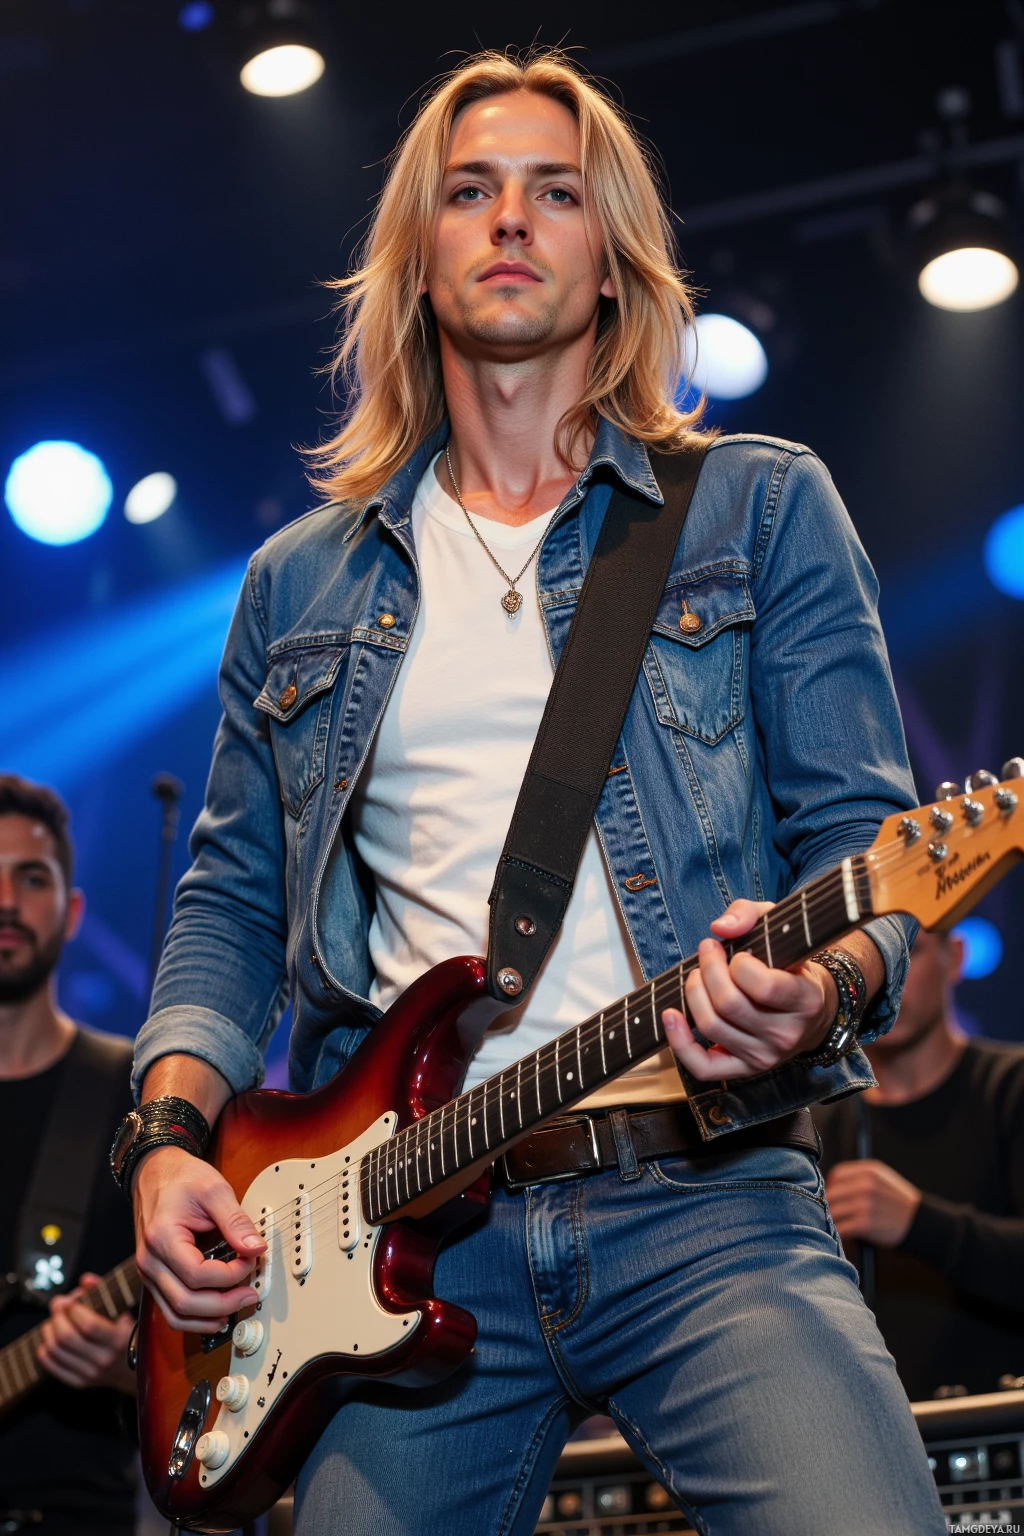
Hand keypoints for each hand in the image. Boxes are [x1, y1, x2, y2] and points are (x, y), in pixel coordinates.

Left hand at [37, 1275, 136, 1392]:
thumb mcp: (120, 1310)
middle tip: (57, 1306)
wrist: (130, 1369)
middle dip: (57, 1317)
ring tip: (52, 1321)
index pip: (89, 1325)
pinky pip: (53, 1367)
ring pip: (56, 1351)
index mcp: (118, 1340)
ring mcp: (90, 1374)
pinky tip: (48, 1340)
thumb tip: (85, 1279)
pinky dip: (45, 1351)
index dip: (73, 1309)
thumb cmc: (124, 1334)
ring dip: (48, 1331)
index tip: (68, 1300)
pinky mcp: (79, 1383)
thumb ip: (103, 1291)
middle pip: (67, 1337)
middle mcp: (104, 1359)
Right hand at [134, 1145, 266, 1333]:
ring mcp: (148, 1272)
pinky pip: (170, 1308)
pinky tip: (214, 1312)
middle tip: (249, 1294)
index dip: (230, 1275)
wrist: (155, 1171)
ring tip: (234, 1308)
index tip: (250, 1261)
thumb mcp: (214, 1190)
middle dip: (223, 1304)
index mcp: (162, 1238)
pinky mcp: (154, 1276)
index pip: (198, 1275)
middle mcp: (150, 1261)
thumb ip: (236, 1221)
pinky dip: (193, 1317)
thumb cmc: (181, 1177)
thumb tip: (256, 1248)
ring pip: (174, 1315)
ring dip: (207, 1320)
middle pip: (185, 1302)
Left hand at [662, 898, 835, 1080]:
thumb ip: (750, 914)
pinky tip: (671, 1015)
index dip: (741, 964)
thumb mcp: (780, 927)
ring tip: (697, 975)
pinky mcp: (743, 1070)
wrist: (812, 1012)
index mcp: (805, 1000)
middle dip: (709, 971)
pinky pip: (703, 1066)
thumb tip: (720, 927)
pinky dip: (680, 1042)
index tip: (738, 953)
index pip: (765, 987)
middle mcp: (787, 1034)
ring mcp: (765, 1057)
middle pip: (729, 1004)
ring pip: (712, 1026)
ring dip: (694, 992)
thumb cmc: (790, 966)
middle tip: (708, 952)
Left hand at [825, 1158, 921, 1246]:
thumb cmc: (898, 1202)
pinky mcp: (866, 1223)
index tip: (831, 1196)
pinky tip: (839, 1235)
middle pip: (832, 1193)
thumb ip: (859, 1178)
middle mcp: (866, 1184)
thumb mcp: (883, 1179)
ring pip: (833, 1211)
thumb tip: (831, 1185)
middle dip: (828, 1205)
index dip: (831, 1186)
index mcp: (870, 1171)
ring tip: (832, 1225)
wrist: (920, 1223)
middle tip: (829, 1213)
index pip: (837, 1174)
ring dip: (830, 1220)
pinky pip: (841, 1227)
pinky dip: (837, 1232)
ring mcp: (866, 1203)